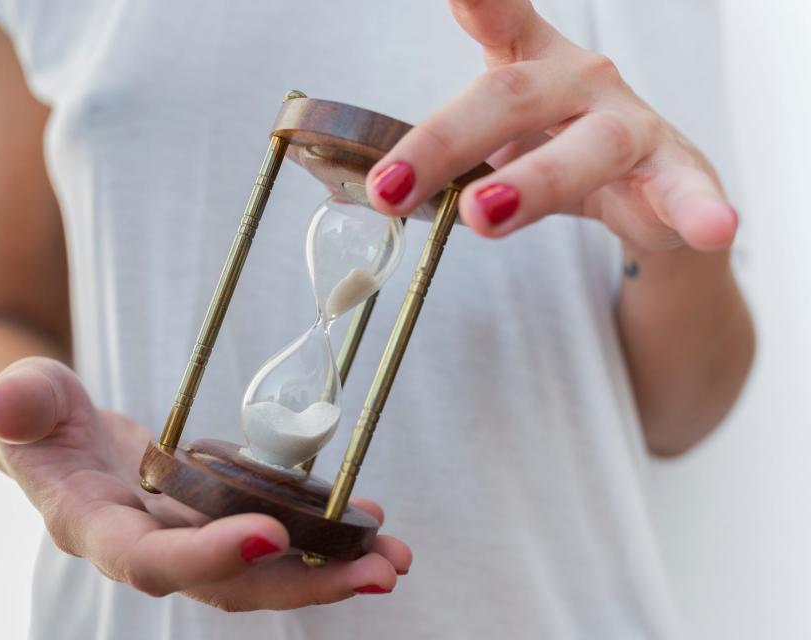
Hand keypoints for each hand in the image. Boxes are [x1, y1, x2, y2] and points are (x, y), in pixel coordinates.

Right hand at [0, 357, 410, 609]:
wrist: (57, 435)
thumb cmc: (36, 415)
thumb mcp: (22, 400)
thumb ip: (18, 405)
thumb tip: (3, 403)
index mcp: (95, 528)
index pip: (150, 560)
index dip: (208, 556)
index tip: (271, 535)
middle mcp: (148, 547)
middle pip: (228, 585)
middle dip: (303, 584)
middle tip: (377, 572)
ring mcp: (187, 537)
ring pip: (262, 570)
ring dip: (331, 569)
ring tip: (393, 558)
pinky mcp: (213, 518)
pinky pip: (272, 534)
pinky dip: (322, 534)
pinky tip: (368, 520)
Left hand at [367, 0, 736, 252]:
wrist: (644, 193)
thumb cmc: (551, 155)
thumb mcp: (491, 147)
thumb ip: (439, 159)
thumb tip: (358, 186)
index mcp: (527, 65)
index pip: (493, 14)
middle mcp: (578, 81)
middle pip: (509, 97)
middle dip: (443, 141)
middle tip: (391, 187)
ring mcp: (629, 125)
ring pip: (584, 147)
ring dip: (531, 182)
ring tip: (483, 214)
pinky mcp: (674, 174)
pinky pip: (684, 191)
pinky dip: (696, 209)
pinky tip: (710, 227)